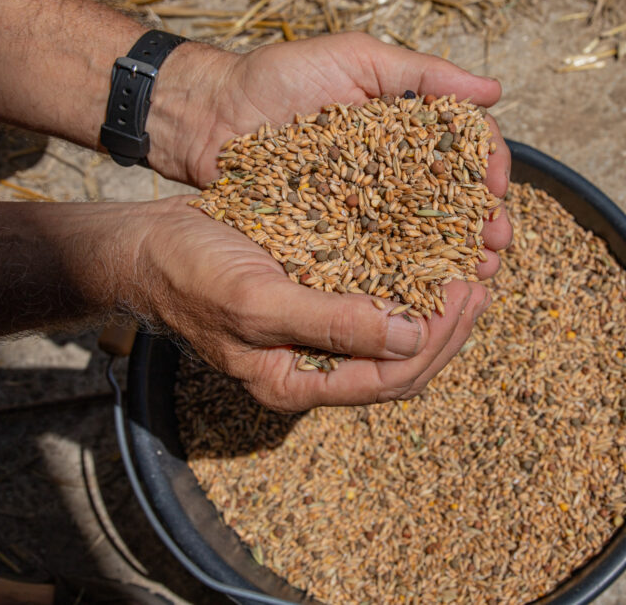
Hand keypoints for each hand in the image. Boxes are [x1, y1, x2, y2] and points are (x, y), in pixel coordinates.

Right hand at [132, 197, 491, 411]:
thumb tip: (410, 338)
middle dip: (450, 323)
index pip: (391, 378)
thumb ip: (330, 325)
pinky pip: (376, 294)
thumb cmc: (188, 275)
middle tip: (481, 276)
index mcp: (299, 381)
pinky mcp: (316, 292)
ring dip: (437, 301)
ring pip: (396, 329)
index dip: (438, 340)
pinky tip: (430, 249)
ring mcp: (316, 328)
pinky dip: (409, 275)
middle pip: (404, 361)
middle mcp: (315, 362)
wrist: (144, 244)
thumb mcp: (256, 304)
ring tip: (470, 264)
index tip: (466, 290)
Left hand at [152, 33, 512, 277]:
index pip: (464, 149)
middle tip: (497, 244)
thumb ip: (422, 72)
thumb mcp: (353, 59)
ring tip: (475, 274)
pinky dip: (402, 279)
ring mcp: (365, 209)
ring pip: (421, 239)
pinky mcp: (334, 240)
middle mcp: (392, 172)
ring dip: (453, 258)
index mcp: (405, 129)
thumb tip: (494, 90)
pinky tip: (423, 293)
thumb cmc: (275, 78)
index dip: (488, 168)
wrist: (207, 116)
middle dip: (481, 224)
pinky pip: (374, 262)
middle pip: (452, 202)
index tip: (497, 186)